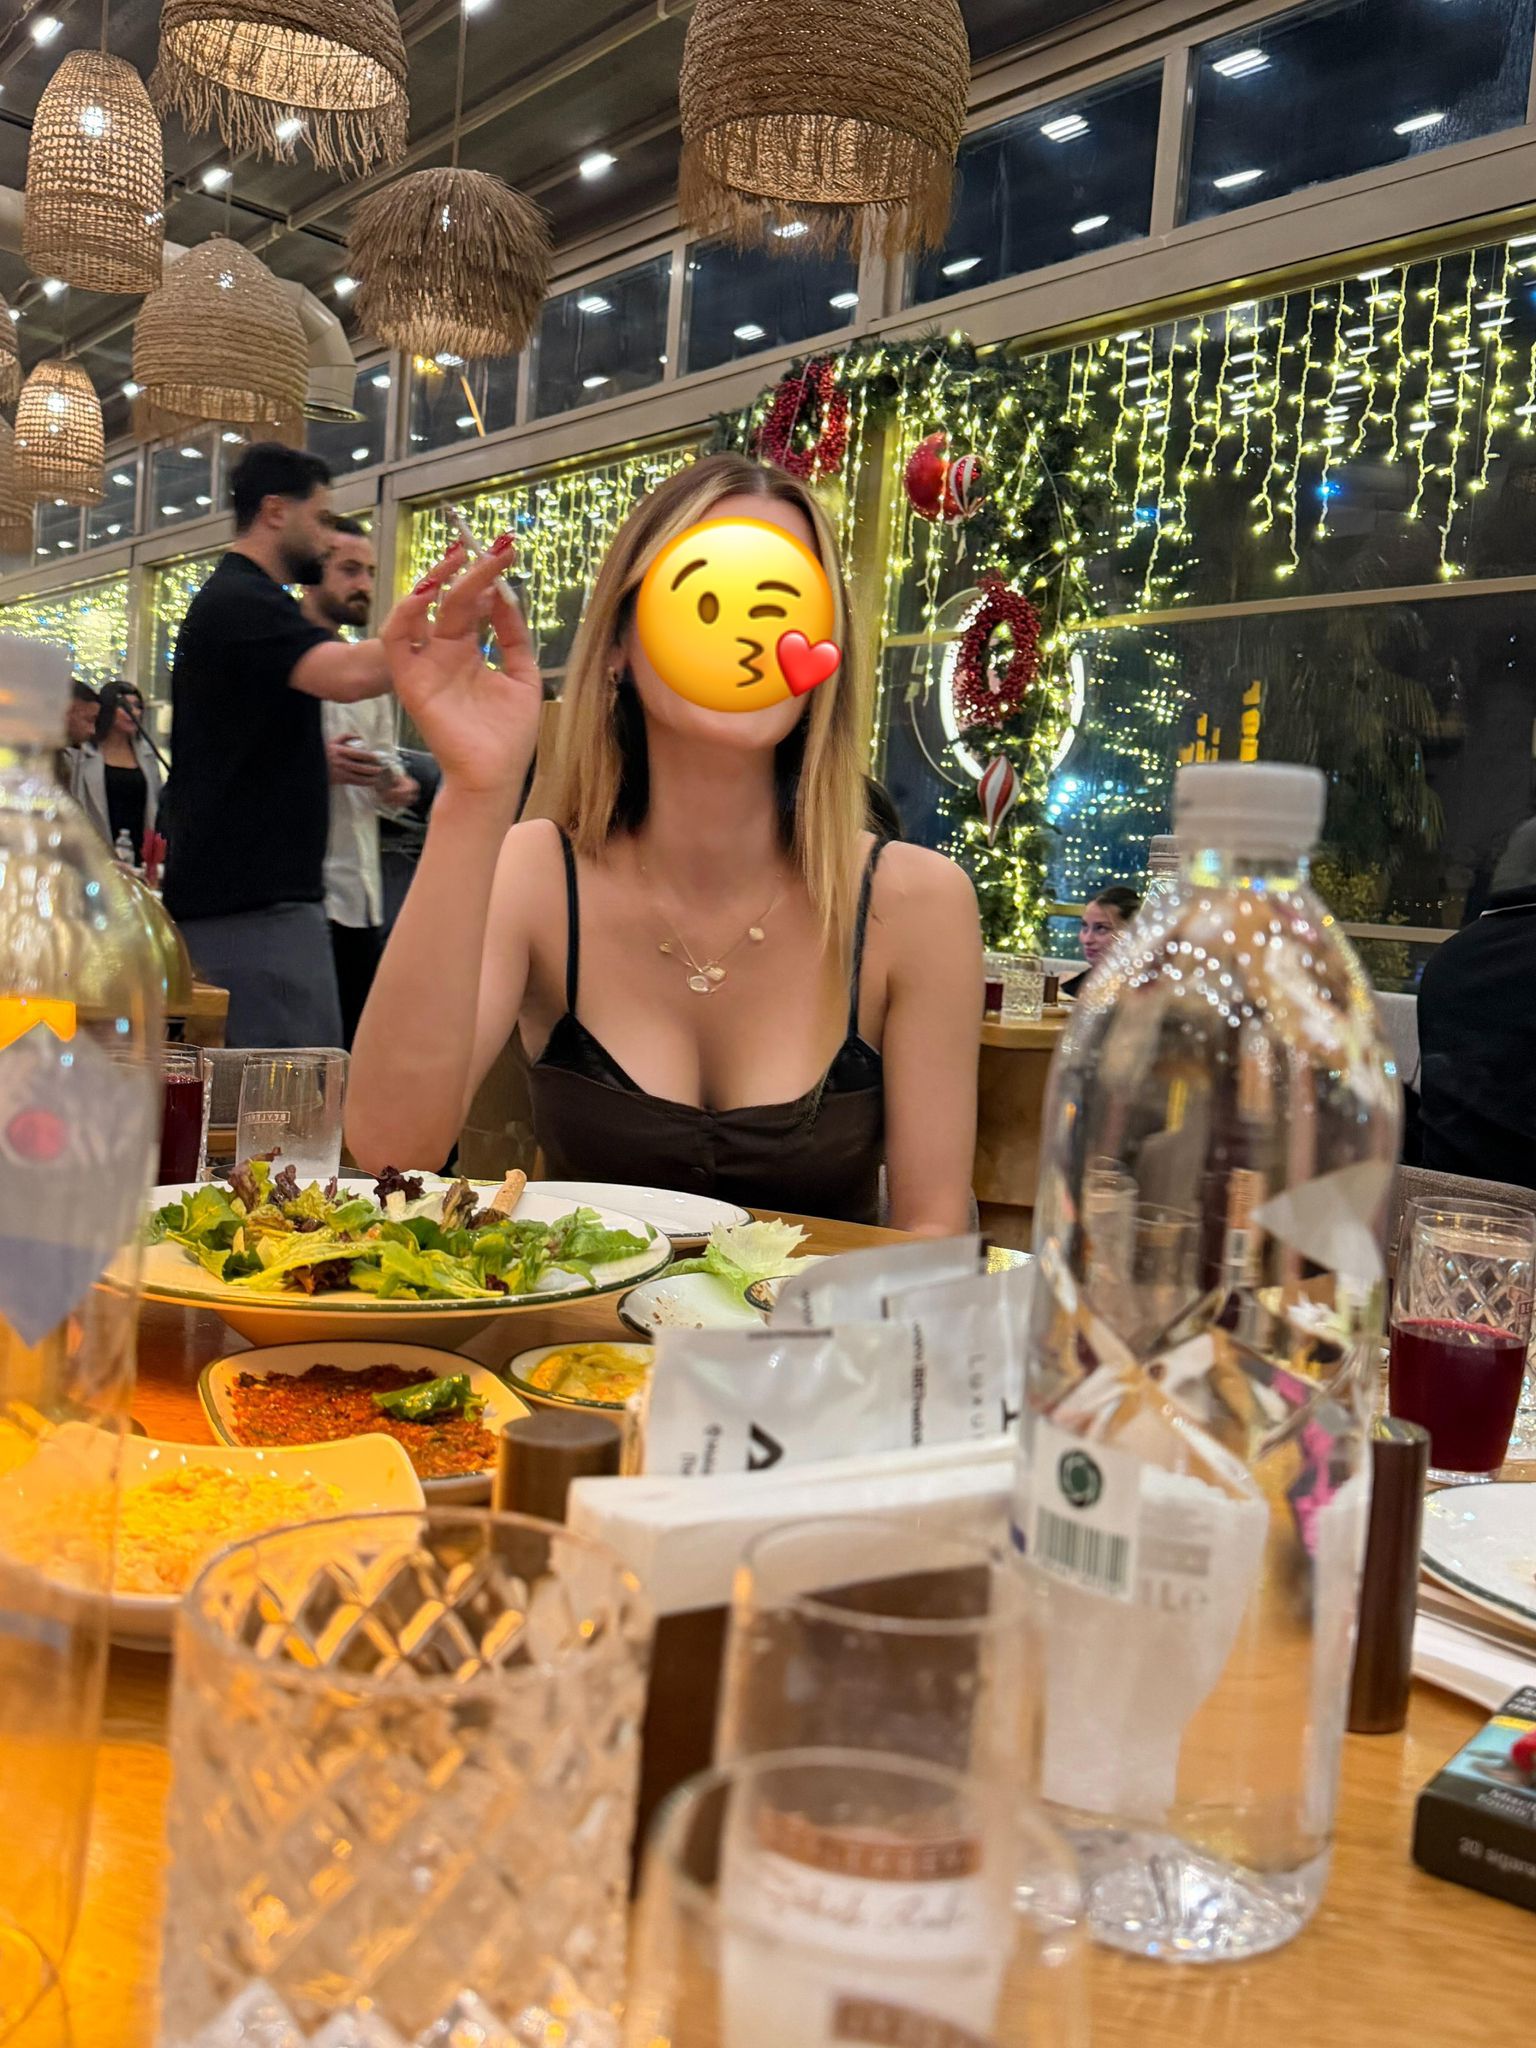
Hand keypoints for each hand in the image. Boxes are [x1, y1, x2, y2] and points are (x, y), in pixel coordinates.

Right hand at [326, 734, 380, 785]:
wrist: (313, 765)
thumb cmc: (324, 752)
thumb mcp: (333, 741)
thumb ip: (346, 736)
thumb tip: (360, 736)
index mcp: (341, 751)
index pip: (359, 754)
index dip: (369, 756)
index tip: (376, 757)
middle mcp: (342, 762)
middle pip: (361, 767)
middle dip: (373, 769)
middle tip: (380, 769)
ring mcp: (342, 772)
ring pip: (360, 777)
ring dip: (370, 778)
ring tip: (377, 777)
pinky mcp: (341, 780)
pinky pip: (355, 782)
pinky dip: (364, 782)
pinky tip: (370, 782)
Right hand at [380, 539, 543, 803]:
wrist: (494, 776)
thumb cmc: (508, 735)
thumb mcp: (523, 677)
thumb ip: (515, 637)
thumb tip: (507, 597)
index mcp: (471, 651)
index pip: (474, 604)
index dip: (488, 578)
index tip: (506, 552)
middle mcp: (446, 652)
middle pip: (453, 600)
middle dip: (472, 570)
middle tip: (493, 546)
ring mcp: (427, 664)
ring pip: (423, 610)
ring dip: (437, 581)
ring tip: (458, 558)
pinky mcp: (410, 681)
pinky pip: (397, 641)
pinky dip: (406, 614)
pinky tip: (428, 593)